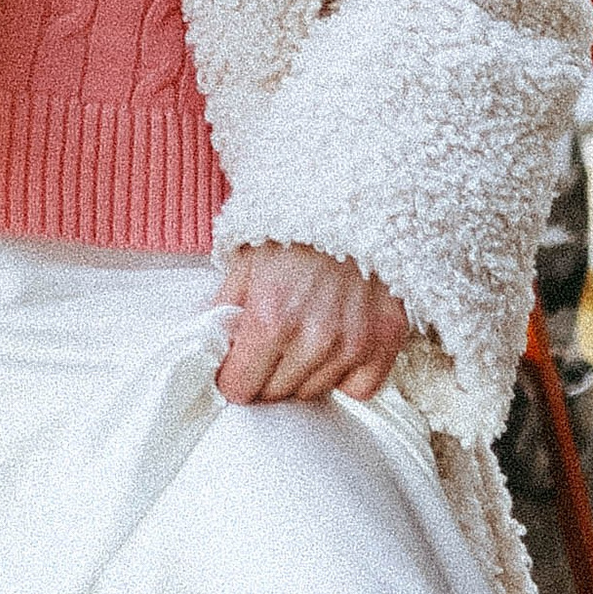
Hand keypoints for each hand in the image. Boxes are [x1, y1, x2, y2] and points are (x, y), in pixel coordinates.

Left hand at [213, 241, 408, 405]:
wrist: (355, 198)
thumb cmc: (297, 227)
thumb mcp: (246, 259)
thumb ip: (224, 307)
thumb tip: (206, 342)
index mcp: (270, 317)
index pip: (239, 387)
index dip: (233, 377)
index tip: (237, 367)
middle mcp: (313, 338)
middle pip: (276, 395)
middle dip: (266, 374)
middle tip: (271, 343)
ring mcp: (353, 343)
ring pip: (314, 393)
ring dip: (304, 373)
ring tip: (305, 332)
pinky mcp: (385, 341)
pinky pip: (359, 388)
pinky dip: (346, 375)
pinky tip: (337, 345)